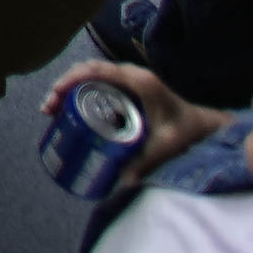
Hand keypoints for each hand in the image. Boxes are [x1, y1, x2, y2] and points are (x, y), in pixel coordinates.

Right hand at [44, 57, 221, 168]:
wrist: (202, 125)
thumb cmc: (187, 130)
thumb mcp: (166, 145)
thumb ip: (146, 161)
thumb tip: (122, 182)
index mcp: (139, 81)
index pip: (98, 71)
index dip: (72, 79)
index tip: (55, 94)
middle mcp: (131, 75)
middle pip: (88, 71)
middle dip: (64, 86)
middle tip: (49, 108)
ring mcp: (129, 80)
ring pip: (91, 76)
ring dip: (69, 88)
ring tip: (53, 110)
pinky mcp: (127, 89)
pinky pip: (98, 84)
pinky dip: (80, 92)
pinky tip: (70, 110)